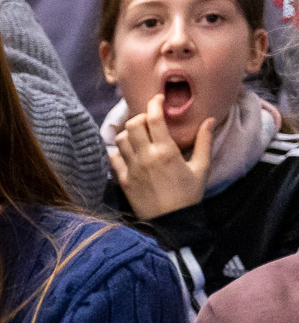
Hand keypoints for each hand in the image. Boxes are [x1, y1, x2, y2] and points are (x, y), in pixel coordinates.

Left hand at [108, 94, 214, 220]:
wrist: (171, 223)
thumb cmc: (189, 195)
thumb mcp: (201, 168)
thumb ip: (204, 142)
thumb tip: (209, 120)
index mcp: (166, 151)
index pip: (153, 118)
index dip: (154, 104)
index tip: (158, 99)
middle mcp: (146, 157)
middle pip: (133, 124)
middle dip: (141, 117)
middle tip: (150, 120)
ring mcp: (131, 169)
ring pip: (121, 139)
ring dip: (129, 133)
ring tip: (140, 136)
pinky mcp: (123, 180)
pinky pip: (114, 157)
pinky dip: (119, 150)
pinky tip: (130, 152)